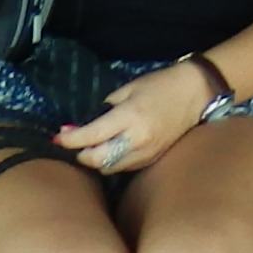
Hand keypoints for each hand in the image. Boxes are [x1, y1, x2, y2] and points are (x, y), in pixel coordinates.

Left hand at [55, 61, 202, 175]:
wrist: (195, 94)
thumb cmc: (160, 85)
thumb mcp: (128, 89)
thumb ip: (106, 109)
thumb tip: (86, 125)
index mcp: (130, 117)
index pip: (92, 136)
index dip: (71, 139)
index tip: (58, 137)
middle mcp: (137, 139)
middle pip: (97, 159)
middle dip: (81, 153)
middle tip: (73, 142)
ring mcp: (146, 153)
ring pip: (109, 167)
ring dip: (95, 159)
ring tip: (90, 146)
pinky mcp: (152, 160)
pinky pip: (124, 167)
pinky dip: (112, 161)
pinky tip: (109, 149)